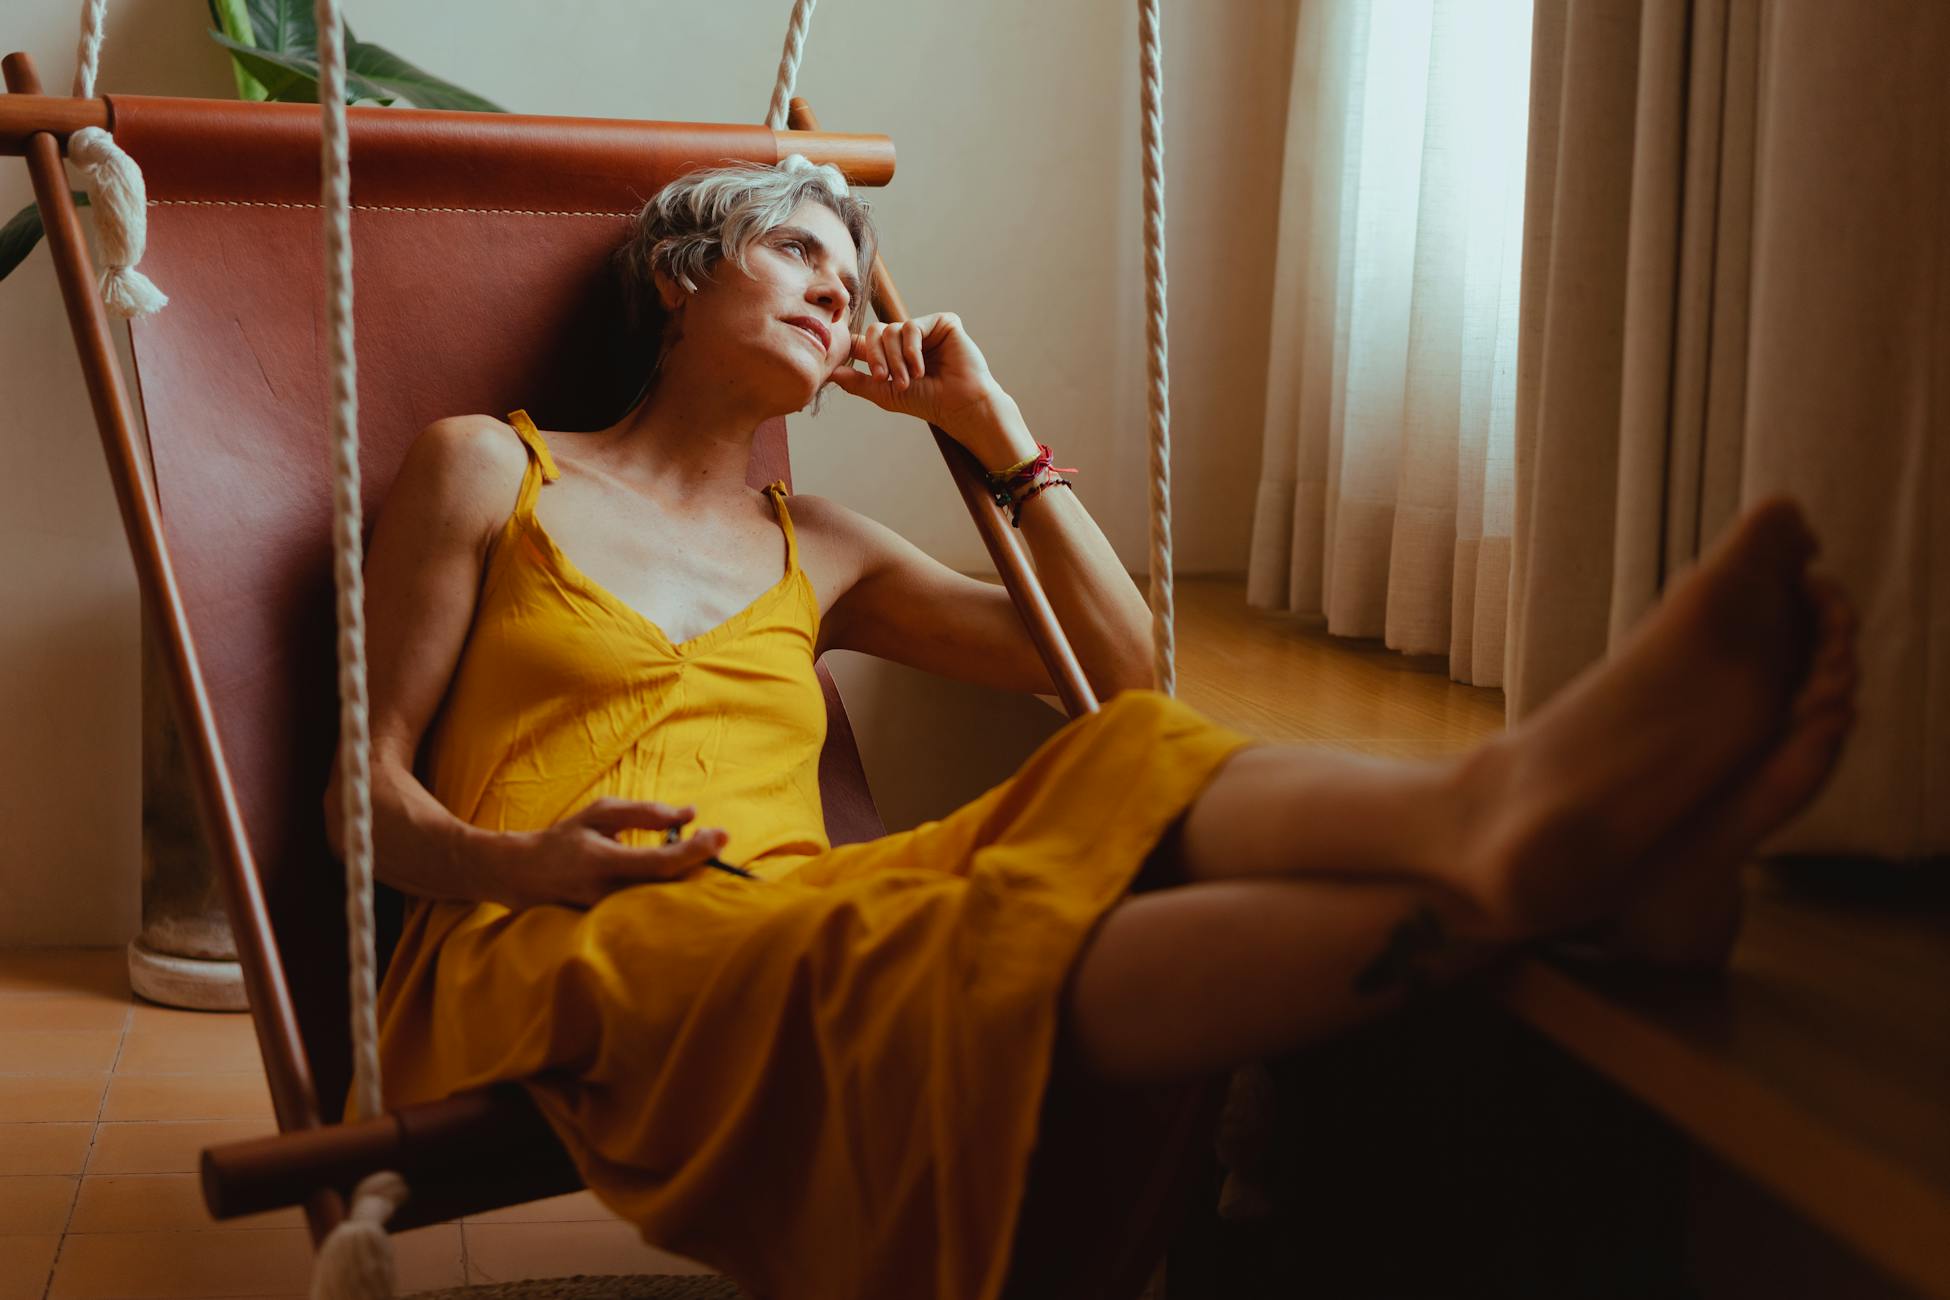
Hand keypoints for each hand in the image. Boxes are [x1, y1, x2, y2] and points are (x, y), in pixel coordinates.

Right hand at [499, 798, 729, 908]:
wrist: (523, 875)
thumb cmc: (564, 839)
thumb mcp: (600, 814)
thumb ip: (644, 813)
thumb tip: (688, 814)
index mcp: (602, 862)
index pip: (659, 862)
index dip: (694, 851)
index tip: (721, 835)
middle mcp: (606, 893)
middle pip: (668, 885)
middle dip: (699, 863)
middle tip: (716, 840)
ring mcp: (608, 914)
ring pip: (662, 899)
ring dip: (689, 877)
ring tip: (702, 853)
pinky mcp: (610, 924)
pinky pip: (650, 908)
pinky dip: (671, 890)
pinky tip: (681, 875)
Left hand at [827, 313, 1019, 452]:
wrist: (958, 405)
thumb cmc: (927, 402)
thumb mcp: (884, 394)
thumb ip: (857, 382)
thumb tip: (830, 372)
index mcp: (893, 352)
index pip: (865, 340)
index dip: (852, 346)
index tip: (839, 355)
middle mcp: (907, 338)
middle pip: (874, 331)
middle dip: (876, 357)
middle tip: (885, 380)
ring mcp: (925, 329)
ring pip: (892, 329)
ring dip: (896, 359)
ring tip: (910, 380)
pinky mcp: (942, 322)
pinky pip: (912, 326)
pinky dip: (912, 350)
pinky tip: (921, 368)